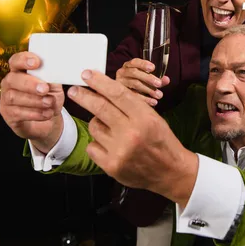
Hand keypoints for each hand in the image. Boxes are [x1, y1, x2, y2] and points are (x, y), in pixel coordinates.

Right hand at [0, 52, 64, 152]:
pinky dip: (35, 113)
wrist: (50, 121)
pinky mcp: (8, 115)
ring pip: (13, 97)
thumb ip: (53, 77)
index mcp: (21, 72)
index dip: (23, 60)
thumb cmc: (50, 99)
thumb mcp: (55, 87)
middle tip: (45, 89)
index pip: (16, 61)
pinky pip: (17, 113)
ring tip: (49, 103)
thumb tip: (56, 68)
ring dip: (34, 100)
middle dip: (29, 83)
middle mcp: (10, 84)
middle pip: (12, 79)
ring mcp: (6, 100)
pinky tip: (46, 113)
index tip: (36, 62)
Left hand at [67, 70, 197, 206]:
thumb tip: (103, 89)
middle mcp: (131, 133)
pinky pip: (92, 146)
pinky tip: (110, 146)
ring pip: (94, 126)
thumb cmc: (161, 141)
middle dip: (83, 96)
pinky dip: (97, 143)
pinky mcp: (111, 166)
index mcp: (145, 118)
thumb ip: (131, 105)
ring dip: (97, 123)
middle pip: (99, 107)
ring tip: (110, 128)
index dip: (99, 82)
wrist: (170, 172)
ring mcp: (119, 151)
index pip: (117, 93)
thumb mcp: (153, 118)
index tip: (86, 74)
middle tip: (74, 90)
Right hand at [115, 58, 170, 106]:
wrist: (124, 93)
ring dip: (148, 89)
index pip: (135, 62)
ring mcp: (120, 83)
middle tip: (159, 84)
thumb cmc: (139, 82)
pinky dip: (145, 99)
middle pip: (134, 72)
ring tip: (159, 95)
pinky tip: (154, 102)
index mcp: (129, 65)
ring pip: (134, 84)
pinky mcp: (120, 94)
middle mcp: (122, 72)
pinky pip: (133, 96)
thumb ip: (158, 78)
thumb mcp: (149, 79)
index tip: (153, 68)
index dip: (143, 64)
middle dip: (148, 78)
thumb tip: (167, 80)